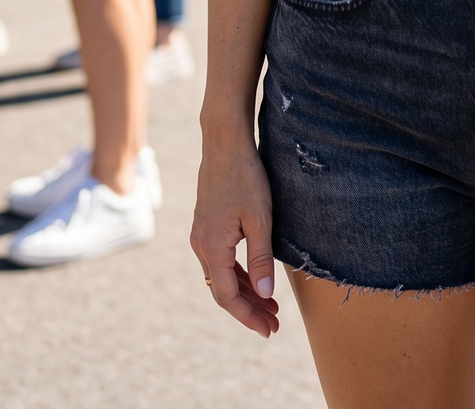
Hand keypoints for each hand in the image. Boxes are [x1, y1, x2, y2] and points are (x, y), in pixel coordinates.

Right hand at [191, 140, 280, 336]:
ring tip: (270, 305)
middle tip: (274, 323)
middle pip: (224, 290)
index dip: (248, 317)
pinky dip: (239, 274)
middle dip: (249, 309)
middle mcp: (200, 245)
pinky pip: (221, 260)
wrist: (225, 144)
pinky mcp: (206, 225)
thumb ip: (261, 258)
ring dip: (245, 292)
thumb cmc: (245, 178)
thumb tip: (265, 295)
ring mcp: (201, 235)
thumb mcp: (260, 219)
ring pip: (222, 276)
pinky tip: (256, 277)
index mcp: (212, 248)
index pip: (228, 297)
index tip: (269, 330)